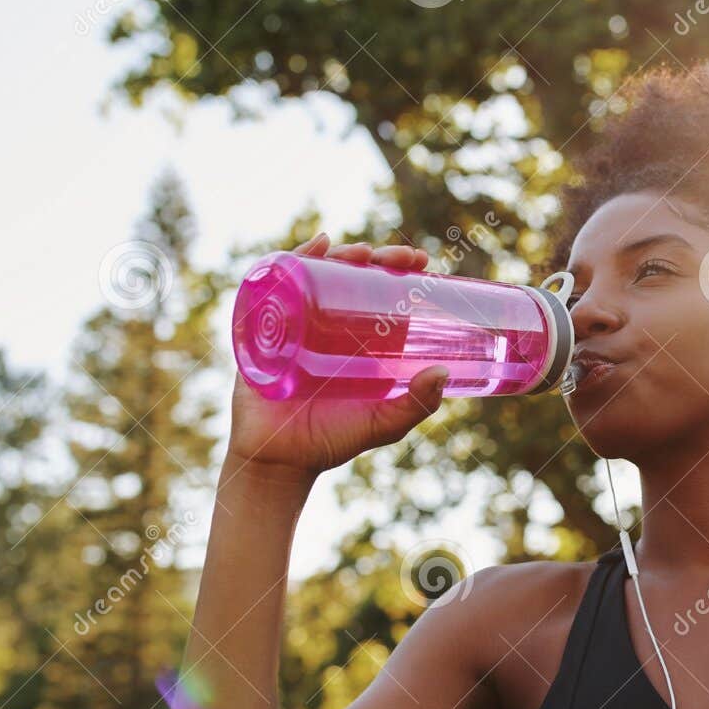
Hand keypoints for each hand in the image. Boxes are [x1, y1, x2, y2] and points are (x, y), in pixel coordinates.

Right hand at [225, 234, 447, 485]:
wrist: (280, 462)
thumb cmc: (332, 441)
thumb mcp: (382, 424)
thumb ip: (414, 405)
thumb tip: (442, 373)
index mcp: (359, 340)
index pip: (380, 292)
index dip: (400, 270)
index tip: (421, 260)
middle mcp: (328, 326)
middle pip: (351, 276)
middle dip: (376, 257)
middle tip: (400, 257)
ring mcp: (296, 323)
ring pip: (318, 274)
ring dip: (340, 254)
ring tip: (361, 252)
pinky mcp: (266, 328)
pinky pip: (276, 286)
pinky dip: (293, 260)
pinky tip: (315, 246)